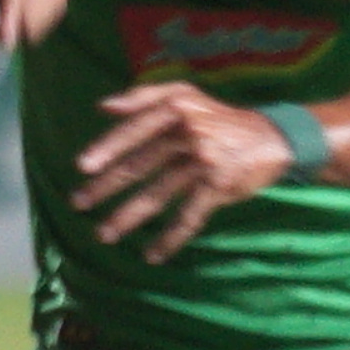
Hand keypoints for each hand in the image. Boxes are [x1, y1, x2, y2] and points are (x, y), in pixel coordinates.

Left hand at [74, 84, 292, 262]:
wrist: (270, 137)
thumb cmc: (217, 117)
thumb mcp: (185, 94)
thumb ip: (144, 96)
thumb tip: (104, 106)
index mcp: (176, 108)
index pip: (135, 128)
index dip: (108, 148)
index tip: (83, 167)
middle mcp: (189, 133)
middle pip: (140, 163)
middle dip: (106, 186)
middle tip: (79, 204)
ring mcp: (204, 161)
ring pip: (158, 194)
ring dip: (128, 217)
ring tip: (104, 234)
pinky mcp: (218, 186)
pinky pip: (189, 217)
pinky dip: (170, 239)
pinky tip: (152, 255)